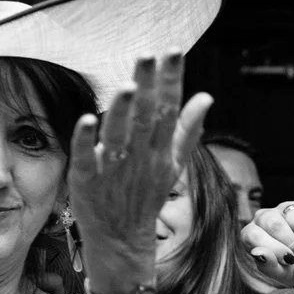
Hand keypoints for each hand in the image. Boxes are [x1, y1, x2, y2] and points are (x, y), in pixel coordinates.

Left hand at [67, 52, 213, 282]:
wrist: (123, 241)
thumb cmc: (144, 197)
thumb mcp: (172, 164)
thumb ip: (187, 130)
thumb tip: (206, 97)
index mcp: (159, 150)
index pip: (168, 109)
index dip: (171, 80)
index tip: (174, 51)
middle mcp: (140, 157)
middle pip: (145, 117)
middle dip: (148, 86)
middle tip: (148, 55)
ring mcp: (114, 170)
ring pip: (119, 136)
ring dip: (121, 112)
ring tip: (126, 86)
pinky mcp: (88, 182)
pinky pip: (87, 159)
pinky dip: (87, 141)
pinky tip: (87, 120)